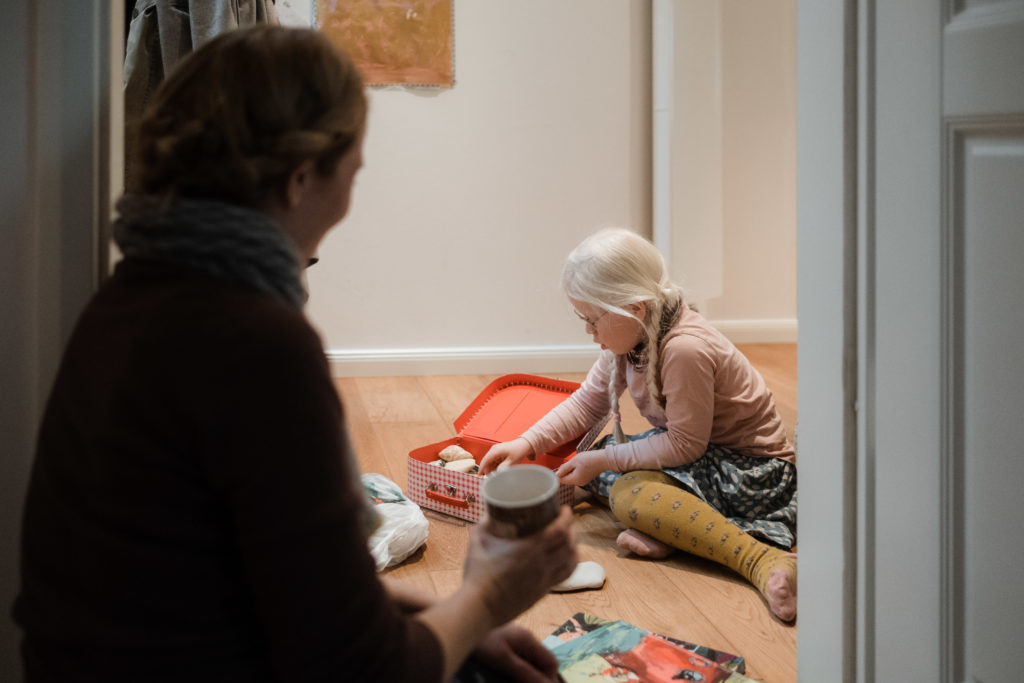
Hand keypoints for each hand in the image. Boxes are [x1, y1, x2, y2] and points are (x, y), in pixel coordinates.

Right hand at [462, 506, 576, 625]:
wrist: (479, 608)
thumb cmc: (477, 575)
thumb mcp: (477, 542)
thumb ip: (483, 525)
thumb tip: (488, 514)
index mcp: (529, 549)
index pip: (559, 531)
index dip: (566, 518)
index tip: (565, 509)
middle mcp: (541, 564)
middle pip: (569, 544)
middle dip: (571, 529)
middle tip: (566, 521)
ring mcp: (544, 580)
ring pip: (571, 561)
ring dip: (574, 547)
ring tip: (569, 539)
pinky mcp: (542, 592)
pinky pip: (565, 576)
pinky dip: (570, 564)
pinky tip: (567, 560)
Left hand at [470, 623, 559, 681]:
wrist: (459, 622)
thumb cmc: (480, 640)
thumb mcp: (503, 659)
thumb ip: (526, 672)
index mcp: (529, 640)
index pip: (551, 664)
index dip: (548, 680)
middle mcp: (525, 639)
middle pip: (541, 664)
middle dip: (535, 678)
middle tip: (516, 681)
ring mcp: (515, 640)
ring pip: (529, 662)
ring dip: (525, 675)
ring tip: (510, 679)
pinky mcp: (504, 643)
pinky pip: (518, 659)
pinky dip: (516, 669)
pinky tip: (503, 674)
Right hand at [479, 438, 533, 474]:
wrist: (523, 445)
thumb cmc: (518, 452)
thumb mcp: (511, 462)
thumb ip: (503, 468)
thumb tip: (496, 473)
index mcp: (496, 450)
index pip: (486, 460)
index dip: (482, 469)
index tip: (480, 476)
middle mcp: (494, 449)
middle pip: (486, 462)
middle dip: (488, 470)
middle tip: (492, 477)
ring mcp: (495, 450)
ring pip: (489, 462)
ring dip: (492, 468)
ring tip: (499, 472)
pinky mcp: (497, 452)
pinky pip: (493, 460)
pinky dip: (495, 465)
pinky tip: (500, 468)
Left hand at [555, 451, 610, 486]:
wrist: (603, 460)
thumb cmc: (589, 459)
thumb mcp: (574, 461)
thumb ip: (564, 468)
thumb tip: (557, 474)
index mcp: (575, 480)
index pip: (561, 480)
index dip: (558, 473)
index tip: (561, 465)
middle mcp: (579, 483)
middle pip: (566, 479)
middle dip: (565, 471)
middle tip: (570, 462)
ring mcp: (583, 481)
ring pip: (572, 477)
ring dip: (571, 470)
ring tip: (576, 462)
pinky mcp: (586, 478)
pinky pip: (577, 476)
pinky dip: (576, 471)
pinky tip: (580, 464)